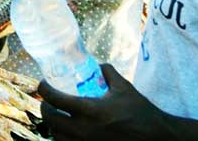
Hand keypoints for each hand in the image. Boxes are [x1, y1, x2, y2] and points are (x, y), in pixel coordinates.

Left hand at [39, 64, 167, 140]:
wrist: (154, 137)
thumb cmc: (139, 112)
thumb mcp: (124, 87)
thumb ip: (109, 72)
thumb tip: (99, 65)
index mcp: (89, 110)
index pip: (55, 99)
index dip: (44, 89)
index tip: (43, 84)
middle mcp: (83, 130)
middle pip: (50, 119)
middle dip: (44, 108)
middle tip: (47, 102)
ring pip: (56, 136)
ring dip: (53, 125)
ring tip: (57, 117)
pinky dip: (63, 138)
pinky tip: (68, 131)